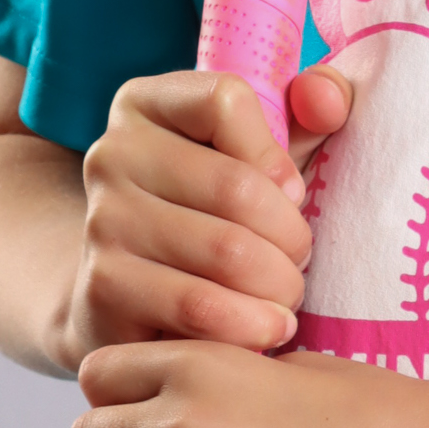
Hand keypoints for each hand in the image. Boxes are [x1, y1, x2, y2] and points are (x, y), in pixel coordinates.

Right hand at [60, 65, 351, 367]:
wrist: (127, 301)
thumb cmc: (213, 215)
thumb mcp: (260, 153)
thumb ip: (310, 109)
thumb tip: (326, 97)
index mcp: (145, 104)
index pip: (226, 101)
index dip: (276, 156)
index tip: (291, 194)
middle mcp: (112, 153)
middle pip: (236, 186)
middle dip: (291, 235)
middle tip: (300, 261)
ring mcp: (102, 220)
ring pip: (225, 251)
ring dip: (278, 284)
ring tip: (288, 296)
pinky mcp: (103, 287)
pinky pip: (199, 307)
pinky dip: (250, 325)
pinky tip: (267, 329)